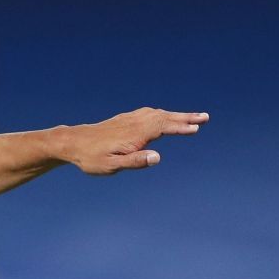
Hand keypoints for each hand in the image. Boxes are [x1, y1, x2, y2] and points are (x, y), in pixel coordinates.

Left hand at [67, 108, 208, 174]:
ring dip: (176, 115)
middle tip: (205, 118)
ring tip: (192, 118)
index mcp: (134, 134)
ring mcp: (130, 119)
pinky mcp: (125, 119)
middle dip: (185, 118)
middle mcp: (134, 123)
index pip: (162, 128)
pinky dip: (162, 113)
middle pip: (165, 117)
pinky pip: (149, 113)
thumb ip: (135, 161)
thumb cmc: (91, 158)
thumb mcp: (111, 166)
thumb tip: (157, 157)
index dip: (180, 128)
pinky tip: (164, 116)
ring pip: (158, 114)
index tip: (196, 128)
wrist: (72, 142)